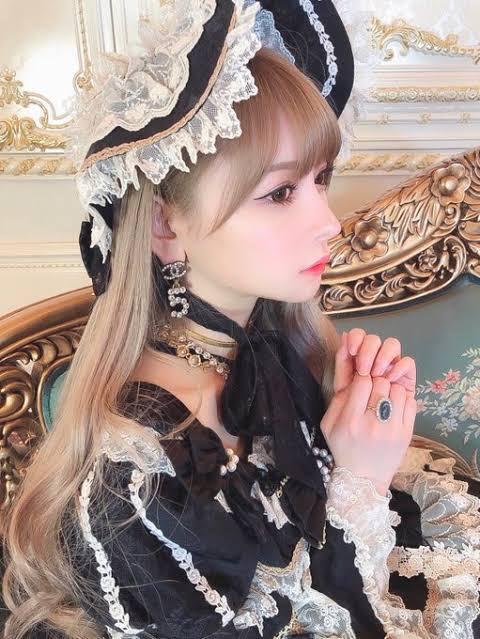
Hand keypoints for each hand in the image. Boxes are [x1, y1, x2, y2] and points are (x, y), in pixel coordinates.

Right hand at [320, 329, 416, 494]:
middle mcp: (372, 424)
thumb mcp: (328, 425)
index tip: (361, 384)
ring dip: (390, 390)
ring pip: (397, 390)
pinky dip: (402, 400)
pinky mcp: (406, 433)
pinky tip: (394, 407)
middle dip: (377, 382)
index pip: (363, 381)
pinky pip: (410, 402)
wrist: (363, 479)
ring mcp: (392, 429)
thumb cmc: (342, 448)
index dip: (362, 378)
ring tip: (384, 399)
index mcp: (350, 420)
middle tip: (373, 390)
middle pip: (382, 382)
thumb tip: (355, 377)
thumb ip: (339, 400)